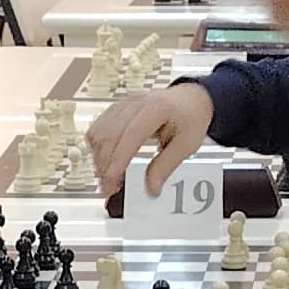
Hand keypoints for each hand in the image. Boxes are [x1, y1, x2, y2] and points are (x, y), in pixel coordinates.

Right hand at [89, 84, 212, 194]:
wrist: (190, 99)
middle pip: (110, 134)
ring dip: (99, 158)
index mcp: (157, 108)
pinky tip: (104, 162)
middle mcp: (136, 103)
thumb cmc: (191, 117)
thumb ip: (166, 166)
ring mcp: (123, 105)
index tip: (112, 180)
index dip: (118, 159)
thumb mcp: (187, 144)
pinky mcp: (116, 110)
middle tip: (109, 189)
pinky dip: (97, 148)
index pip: (131, 134)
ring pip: (98, 132)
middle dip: (105, 165)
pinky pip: (97, 128)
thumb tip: (151, 188)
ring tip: (107, 179)